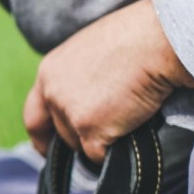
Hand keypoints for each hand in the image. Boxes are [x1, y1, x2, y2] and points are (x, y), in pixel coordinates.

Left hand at [23, 0, 193, 161]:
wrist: (158, 41)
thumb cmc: (138, 38)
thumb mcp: (92, 51)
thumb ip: (79, 76)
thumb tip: (89, 97)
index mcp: (50, 72)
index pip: (34, 114)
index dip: (42, 135)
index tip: (48, 149)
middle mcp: (52, 93)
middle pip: (61, 133)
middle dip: (81, 137)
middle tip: (106, 130)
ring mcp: (69, 113)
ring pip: (80, 145)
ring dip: (102, 140)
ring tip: (126, 118)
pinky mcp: (91, 130)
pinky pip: (99, 155)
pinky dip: (116, 149)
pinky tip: (132, 129)